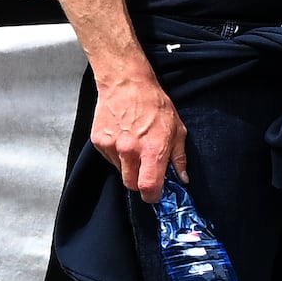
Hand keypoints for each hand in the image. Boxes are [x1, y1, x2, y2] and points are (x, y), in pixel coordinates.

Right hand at [88, 71, 186, 201]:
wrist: (126, 84)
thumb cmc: (154, 104)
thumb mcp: (177, 130)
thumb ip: (179, 157)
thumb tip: (182, 179)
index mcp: (152, 149)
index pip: (148, 186)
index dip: (152, 196)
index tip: (155, 195)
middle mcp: (130, 150)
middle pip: (131, 185)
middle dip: (140, 182)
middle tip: (146, 170)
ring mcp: (112, 146)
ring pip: (120, 171)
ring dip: (128, 166)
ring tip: (134, 147)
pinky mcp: (99, 142)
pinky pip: (109, 159)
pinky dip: (117, 155)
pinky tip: (123, 139)